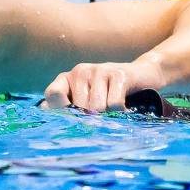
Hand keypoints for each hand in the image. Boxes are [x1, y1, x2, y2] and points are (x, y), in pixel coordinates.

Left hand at [41, 59, 165, 111]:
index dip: (60, 110)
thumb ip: (68, 106)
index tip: (76, 119)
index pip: (53, 94)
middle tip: (104, 116)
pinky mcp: (119, 74)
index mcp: (68, 77)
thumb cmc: (110, 92)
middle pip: (79, 108)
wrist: (143, 75)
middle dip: (92, 118)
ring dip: (108, 116)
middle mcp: (80, 71)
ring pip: (96, 108)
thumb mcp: (87, 98)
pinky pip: (113, 104)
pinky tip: (125, 107)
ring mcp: (99, 70)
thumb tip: (45, 110)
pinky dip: (120, 112)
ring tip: (114, 110)